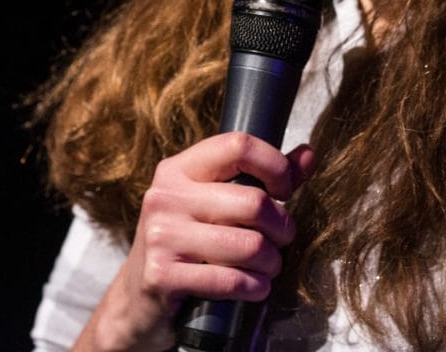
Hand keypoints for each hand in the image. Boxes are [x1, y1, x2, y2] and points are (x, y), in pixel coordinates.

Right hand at [72, 132, 315, 351]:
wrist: (137, 299)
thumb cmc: (187, 243)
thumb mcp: (214, 203)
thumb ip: (262, 178)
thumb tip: (308, 155)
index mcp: (178, 169)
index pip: (238, 146)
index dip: (275, 166)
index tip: (285, 189)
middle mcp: (165, 196)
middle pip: (254, 202)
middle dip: (282, 227)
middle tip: (282, 239)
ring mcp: (160, 236)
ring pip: (249, 245)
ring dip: (272, 262)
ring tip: (268, 266)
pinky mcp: (162, 276)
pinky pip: (231, 279)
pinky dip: (255, 287)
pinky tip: (255, 287)